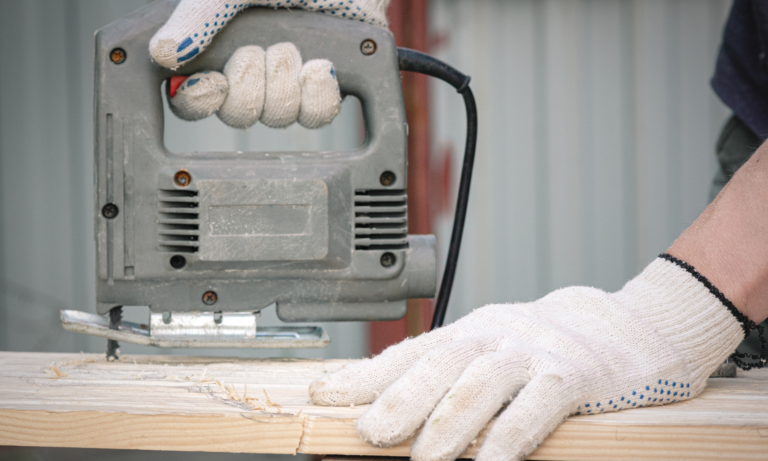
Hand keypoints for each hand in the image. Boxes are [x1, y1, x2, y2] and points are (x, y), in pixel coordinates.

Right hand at [150, 0, 389, 128]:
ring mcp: (287, 83)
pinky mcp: (322, 88)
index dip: (197, 101)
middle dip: (250, 82)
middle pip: (236, 115)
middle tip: (260, 52)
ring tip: (293, 48)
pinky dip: (318, 92)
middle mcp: (249, 72)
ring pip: (277, 117)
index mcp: (216, 48)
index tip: (212, 83)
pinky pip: (315, 116)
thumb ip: (198, 16)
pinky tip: (319, 66)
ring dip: (284, 81)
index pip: (189, 99)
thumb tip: (162, 53)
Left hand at [309, 256, 743, 460]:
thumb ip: (447, 376)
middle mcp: (494, 338)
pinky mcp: (572, 377)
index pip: (409, 352)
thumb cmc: (543, 350)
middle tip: (367, 432)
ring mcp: (533, 355)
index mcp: (468, 333)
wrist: (620, 329)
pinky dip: (508, 439)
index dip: (366, 374)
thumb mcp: (489, 353)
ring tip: (421, 459)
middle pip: (439, 364)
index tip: (323, 395)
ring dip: (447, 425)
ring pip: (480, 386)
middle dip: (398, 399)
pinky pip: (534, 409)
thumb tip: (385, 409)